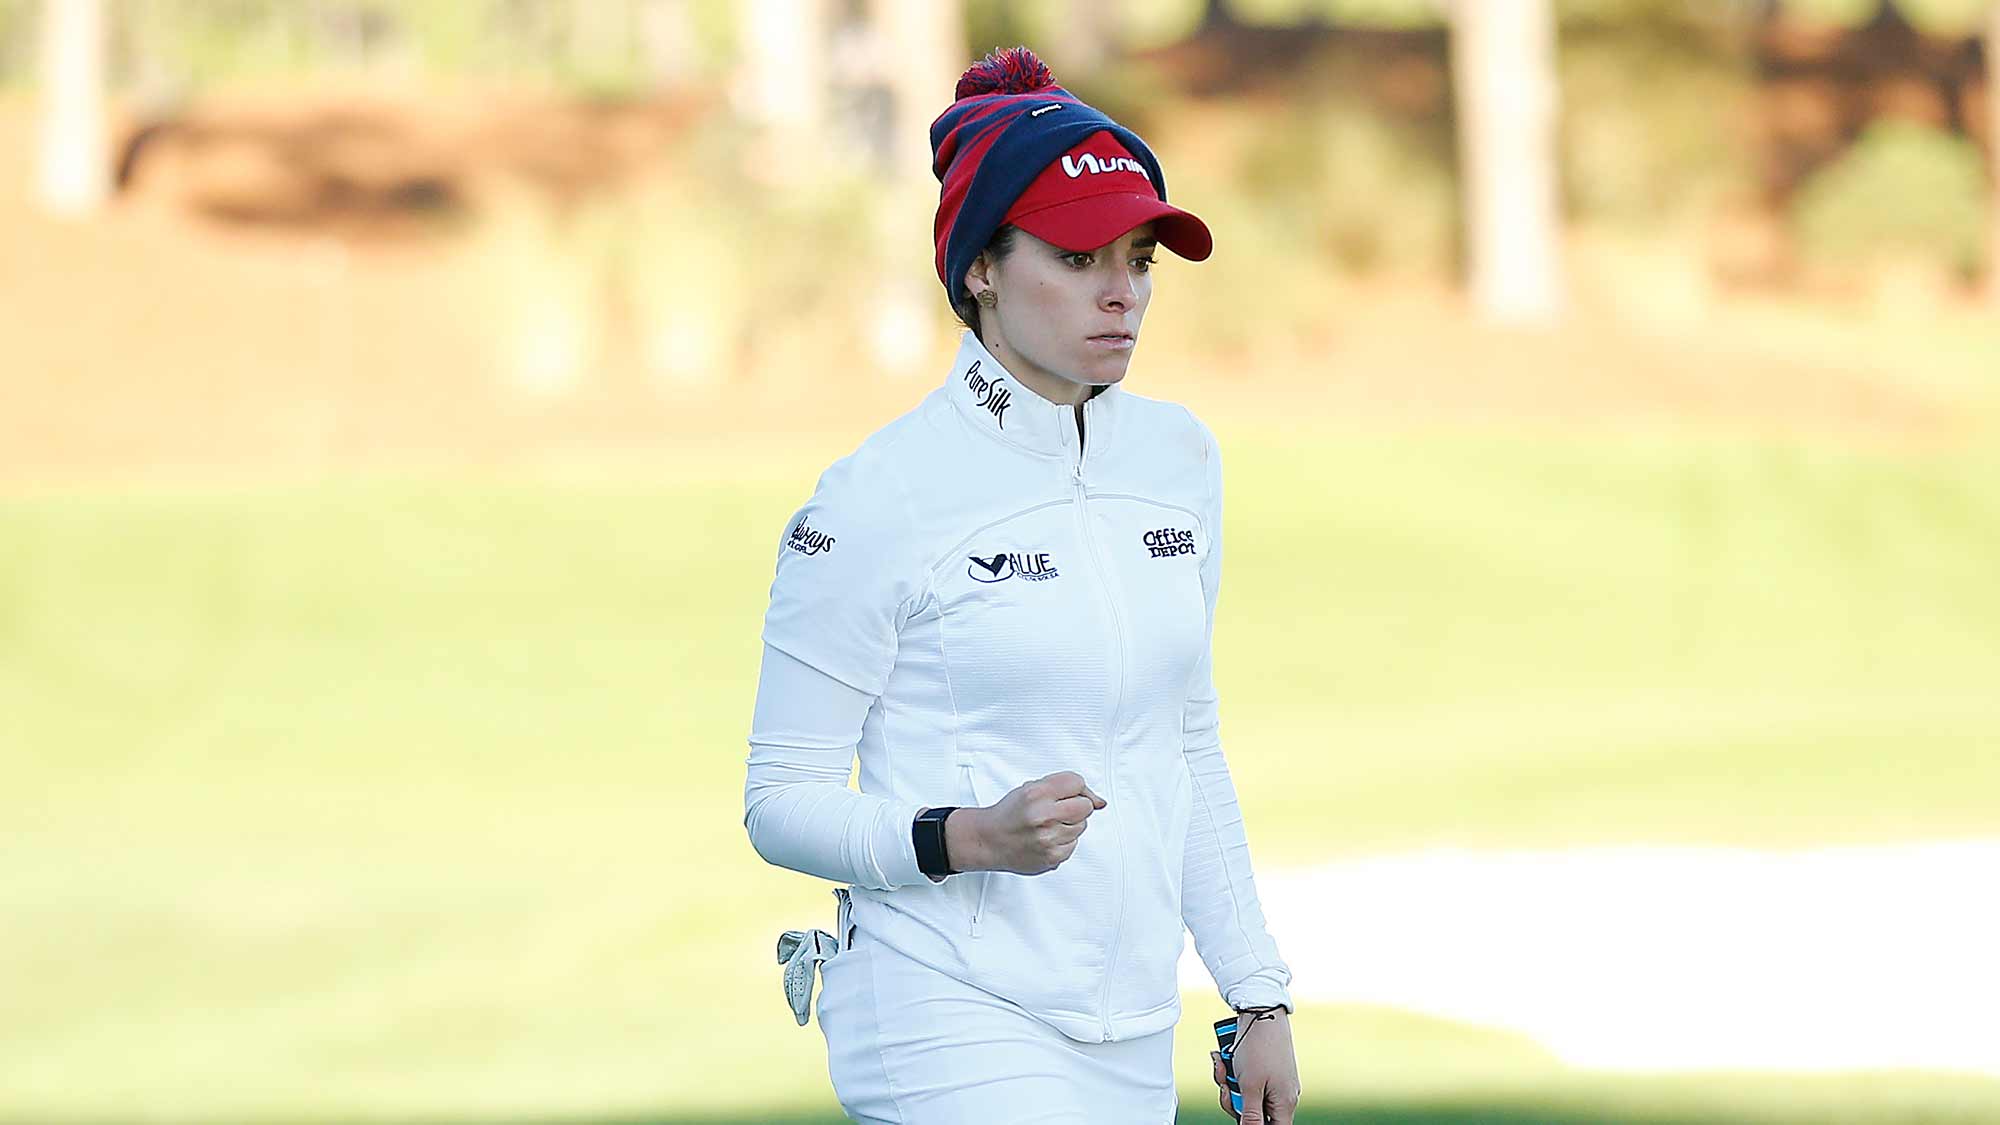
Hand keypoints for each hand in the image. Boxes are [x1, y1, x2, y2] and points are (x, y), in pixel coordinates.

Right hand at [952, 770, 1104, 874]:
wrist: (989, 840)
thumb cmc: (1010, 814)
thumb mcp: (1031, 789)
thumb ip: (1065, 787)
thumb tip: (1101, 802)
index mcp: (1037, 794)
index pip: (1077, 783)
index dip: (1075, 789)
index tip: (1067, 794)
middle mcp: (1043, 816)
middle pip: (1085, 807)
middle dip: (1075, 807)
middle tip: (1058, 811)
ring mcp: (1049, 839)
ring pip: (1081, 827)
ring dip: (1069, 825)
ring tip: (1048, 826)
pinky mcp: (1052, 858)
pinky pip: (1074, 845)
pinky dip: (1064, 842)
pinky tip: (1046, 839)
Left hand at [1210, 1008, 1299, 1123]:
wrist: (1262, 1012)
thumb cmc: (1259, 1048)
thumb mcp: (1250, 1086)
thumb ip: (1250, 1115)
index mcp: (1284, 1104)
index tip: (1242, 1116)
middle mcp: (1282, 1096)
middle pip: (1254, 1114)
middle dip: (1233, 1100)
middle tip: (1226, 1086)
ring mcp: (1274, 1082)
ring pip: (1246, 1096)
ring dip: (1229, 1083)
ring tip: (1223, 1065)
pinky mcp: (1264, 1070)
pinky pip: (1246, 1080)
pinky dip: (1232, 1071)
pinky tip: (1224, 1058)